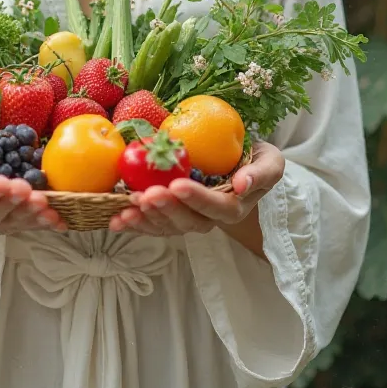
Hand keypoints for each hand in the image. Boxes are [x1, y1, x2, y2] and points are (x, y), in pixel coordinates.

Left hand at [108, 140, 284, 237]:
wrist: (239, 165)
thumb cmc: (255, 161)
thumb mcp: (270, 161)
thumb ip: (262, 172)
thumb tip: (244, 184)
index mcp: (234, 206)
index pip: (217, 208)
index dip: (197, 199)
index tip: (177, 185)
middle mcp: (210, 219)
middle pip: (189, 221)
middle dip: (166, 209)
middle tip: (147, 194)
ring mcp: (189, 219)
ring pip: (168, 227)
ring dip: (147, 220)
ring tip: (128, 207)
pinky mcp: (171, 215)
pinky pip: (153, 224)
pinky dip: (135, 224)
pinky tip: (116, 219)